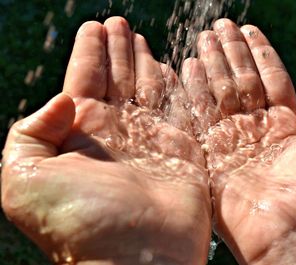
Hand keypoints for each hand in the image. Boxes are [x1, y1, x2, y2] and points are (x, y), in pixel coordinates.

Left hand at [1, 17, 210, 264]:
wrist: (136, 259)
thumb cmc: (80, 224)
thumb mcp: (24, 178)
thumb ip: (30, 132)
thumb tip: (64, 100)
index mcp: (80, 134)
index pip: (85, 79)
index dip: (90, 52)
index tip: (96, 26)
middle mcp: (116, 133)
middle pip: (116, 79)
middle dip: (117, 50)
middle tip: (119, 24)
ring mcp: (151, 139)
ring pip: (146, 88)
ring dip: (142, 62)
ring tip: (140, 36)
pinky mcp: (183, 149)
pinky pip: (178, 108)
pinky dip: (175, 87)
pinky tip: (171, 67)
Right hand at [183, 18, 295, 263]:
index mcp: (288, 129)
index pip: (270, 81)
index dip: (260, 55)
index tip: (250, 30)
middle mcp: (257, 134)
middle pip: (241, 83)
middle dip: (231, 53)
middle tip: (219, 26)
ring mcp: (233, 144)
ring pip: (220, 94)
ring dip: (212, 64)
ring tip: (204, 37)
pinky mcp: (212, 158)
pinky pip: (201, 118)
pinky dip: (194, 92)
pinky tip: (189, 67)